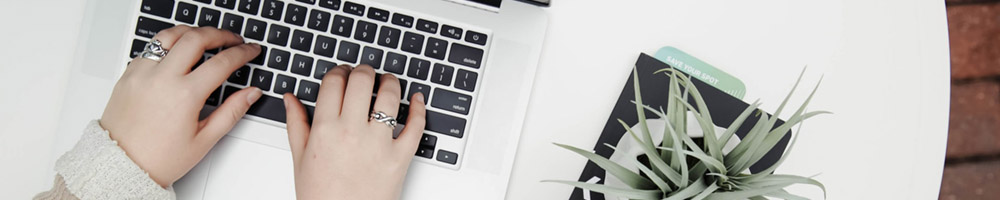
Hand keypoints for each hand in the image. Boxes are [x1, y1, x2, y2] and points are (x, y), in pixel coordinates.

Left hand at [100, 25, 262, 186]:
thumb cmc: (159, 159)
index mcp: (184, 95)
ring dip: (192, 32)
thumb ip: (232, 112)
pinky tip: (178, 53)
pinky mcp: (128, 74)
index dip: (242, 53)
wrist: (121, 166)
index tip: (250, 51)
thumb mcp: (204, 140)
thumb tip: (251, 94)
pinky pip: (151, 48)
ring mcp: (142, 73)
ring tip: (205, 38)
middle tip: (233, 40)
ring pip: (170, 35)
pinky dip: (168, 44)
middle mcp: (162, 79)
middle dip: (220, 34)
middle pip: (196, 38)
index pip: (222, 62)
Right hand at [283, 65, 426, 199]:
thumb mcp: (300, 160)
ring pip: (389, 96)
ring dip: (390, 82)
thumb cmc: (321, 196)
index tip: (343, 72)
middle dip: (364, 70)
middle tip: (366, 73)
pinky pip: (415, 125)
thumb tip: (290, 99)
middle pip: (361, 81)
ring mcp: (378, 144)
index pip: (334, 82)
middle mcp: (351, 133)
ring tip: (388, 82)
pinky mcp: (400, 158)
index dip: (339, 71)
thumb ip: (296, 124)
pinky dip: (419, 108)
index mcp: (324, 130)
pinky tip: (416, 99)